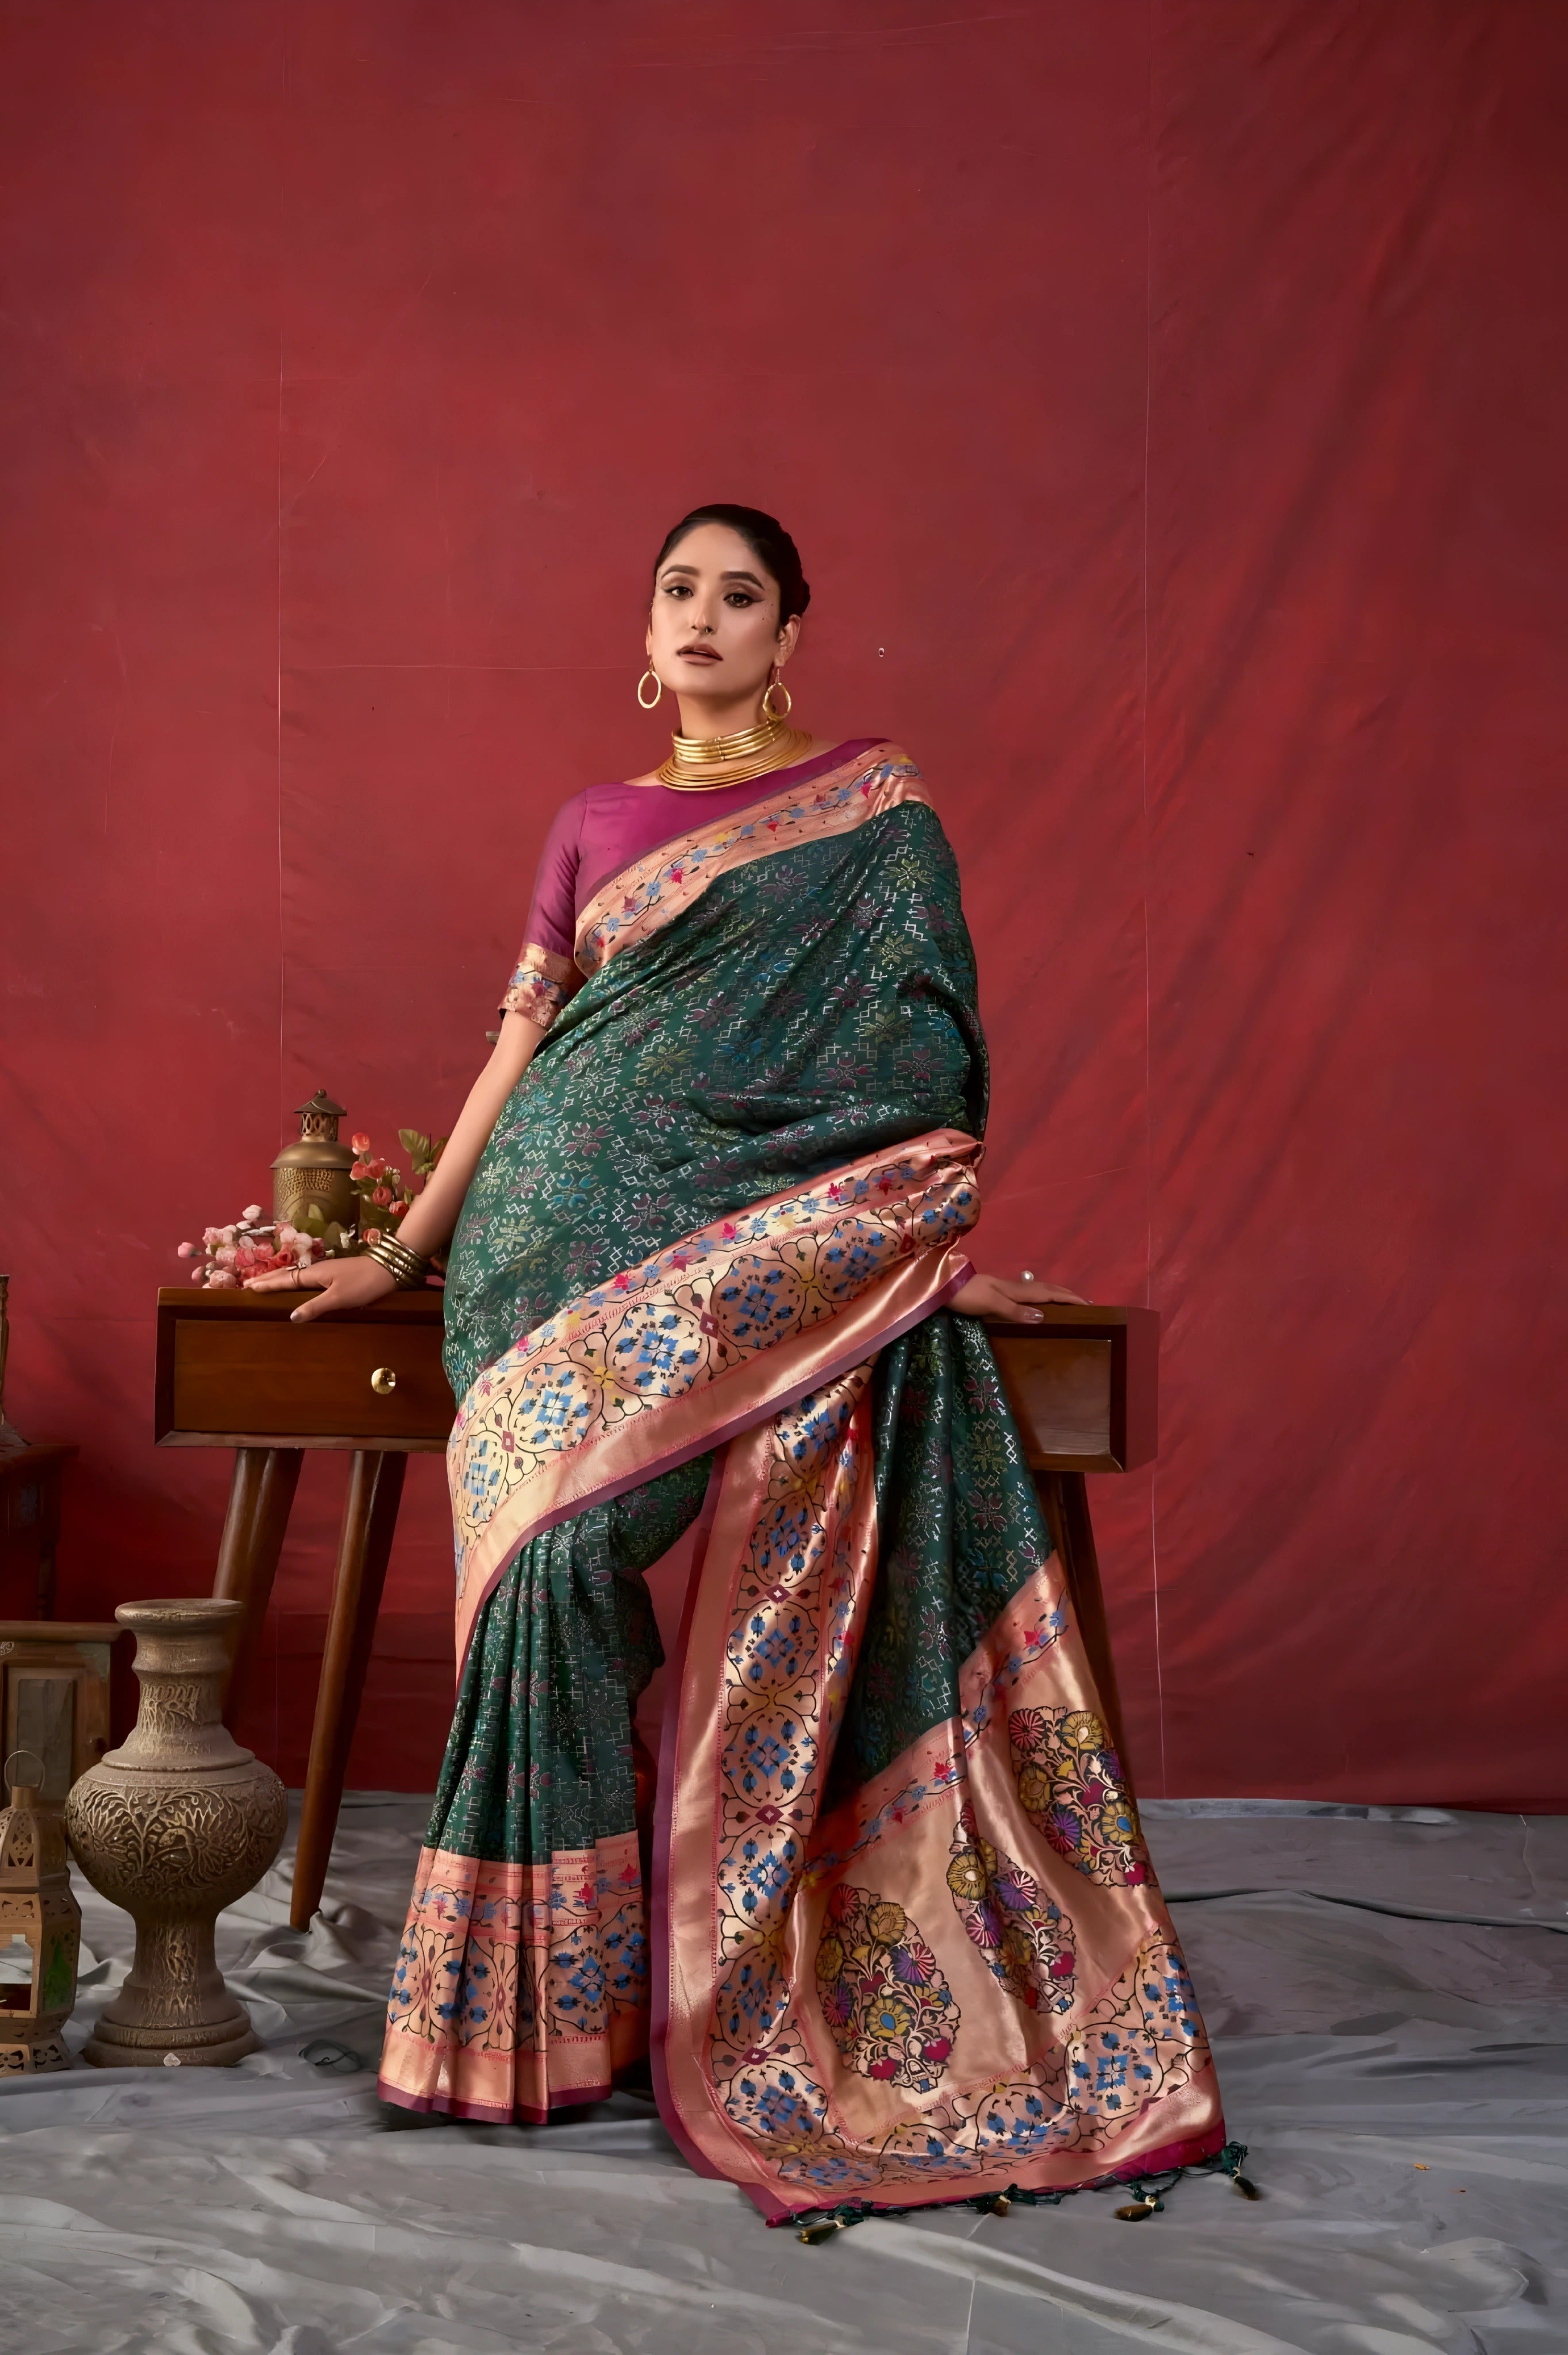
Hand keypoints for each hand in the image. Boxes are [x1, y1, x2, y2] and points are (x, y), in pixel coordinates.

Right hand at [244, 1253, 399, 1322]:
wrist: (389, 1269)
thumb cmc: (364, 1283)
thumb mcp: (339, 1298)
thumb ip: (315, 1307)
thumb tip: (291, 1316)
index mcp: (314, 1274)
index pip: (285, 1280)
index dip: (267, 1285)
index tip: (248, 1288)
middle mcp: (317, 1270)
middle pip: (287, 1275)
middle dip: (268, 1280)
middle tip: (249, 1285)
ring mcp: (327, 1272)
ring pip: (297, 1276)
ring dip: (280, 1280)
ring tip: (266, 1285)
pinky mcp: (336, 1276)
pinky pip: (307, 1280)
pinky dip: (295, 1283)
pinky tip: (297, 1287)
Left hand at [951, 1269, 1085, 1323]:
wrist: (942, 1287)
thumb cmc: (966, 1295)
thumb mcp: (991, 1303)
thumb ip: (1015, 1311)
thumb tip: (1043, 1318)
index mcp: (1016, 1290)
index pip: (1049, 1293)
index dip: (1069, 1298)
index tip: (1089, 1304)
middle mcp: (1014, 1288)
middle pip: (1047, 1289)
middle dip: (1067, 1295)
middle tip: (1084, 1303)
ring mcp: (1005, 1289)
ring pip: (1037, 1290)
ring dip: (1055, 1295)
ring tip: (1067, 1302)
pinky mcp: (996, 1293)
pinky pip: (1027, 1295)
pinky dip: (1040, 1298)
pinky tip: (1037, 1304)